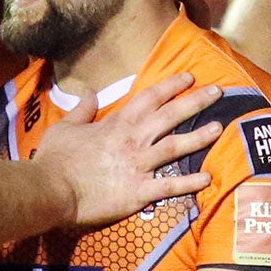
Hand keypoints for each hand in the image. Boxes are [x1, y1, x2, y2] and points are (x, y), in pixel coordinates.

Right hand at [37, 73, 223, 226]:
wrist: (51, 190)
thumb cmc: (56, 160)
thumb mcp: (65, 127)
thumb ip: (81, 110)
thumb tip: (89, 93)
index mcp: (118, 124)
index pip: (150, 98)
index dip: (172, 86)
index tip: (189, 78)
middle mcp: (134, 141)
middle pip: (171, 116)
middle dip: (195, 102)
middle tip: (218, 93)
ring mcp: (139, 166)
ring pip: (176, 147)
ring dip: (199, 137)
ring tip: (219, 128)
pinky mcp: (139, 192)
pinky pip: (170, 187)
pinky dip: (190, 183)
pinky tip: (208, 178)